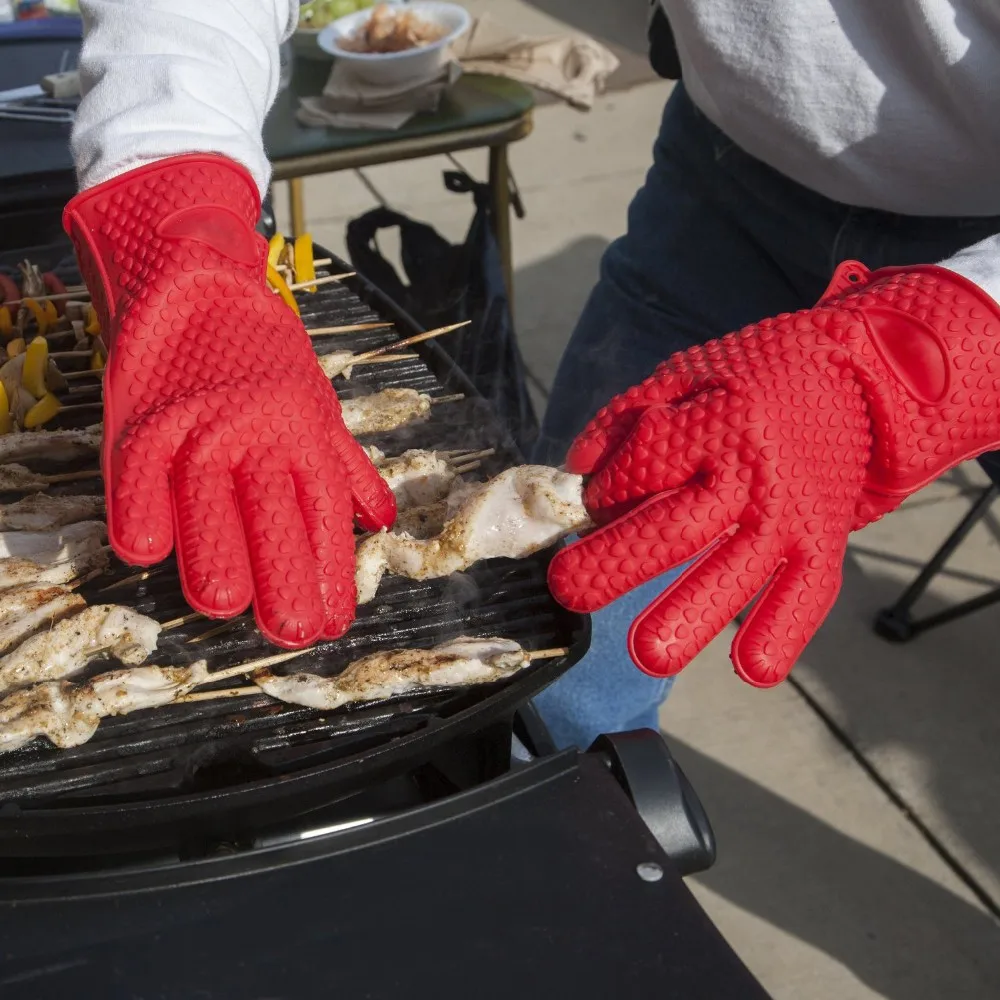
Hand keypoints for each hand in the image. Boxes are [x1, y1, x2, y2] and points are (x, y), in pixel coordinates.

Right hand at [64, 155, 395, 647]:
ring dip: (217, 554)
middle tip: (292, 631)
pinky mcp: (148, 410)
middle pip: (277, 515)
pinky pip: (141, 469)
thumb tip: (379, 520)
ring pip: (212, 498)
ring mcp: (204, 422)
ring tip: (224, 605)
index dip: (331, 572)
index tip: (334, 622)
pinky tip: (145, 553)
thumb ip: (345, 467)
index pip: (324, 515)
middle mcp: (263, 435)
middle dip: (286, 578)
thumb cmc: (263, 355)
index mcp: (307, 437)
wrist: (200, 276)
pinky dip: (141, 510)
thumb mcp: (318, 406)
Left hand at [548, 262, 999, 684]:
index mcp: (713, 422)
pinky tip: (752, 670)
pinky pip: (806, 593)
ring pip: (735, 570)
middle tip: (569, 589)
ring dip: (691, 612)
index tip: (589, 506)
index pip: (643, 466)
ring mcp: (788, 514)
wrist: (857, 376)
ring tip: (648, 655)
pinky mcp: (822, 542)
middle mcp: (749, 473)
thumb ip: (628, 418)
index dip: (605, 491)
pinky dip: (783, 630)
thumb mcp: (685, 375)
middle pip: (677, 526)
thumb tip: (577, 470)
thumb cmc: (752, 377)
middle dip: (619, 560)